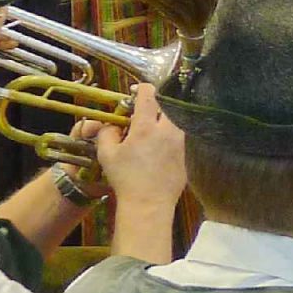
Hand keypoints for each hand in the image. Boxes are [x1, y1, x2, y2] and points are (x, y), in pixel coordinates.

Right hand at [92, 85, 187, 205]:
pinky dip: (168, 137)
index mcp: (146, 127)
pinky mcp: (185, 156)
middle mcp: (167, 131)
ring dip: (162, 121)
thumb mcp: (107, 154)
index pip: (149, 95)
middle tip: (142, 113)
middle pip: (166, 106)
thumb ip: (107, 133)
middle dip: (154, 105)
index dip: (142, 89)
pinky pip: (178, 139)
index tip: (135, 92)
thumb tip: (112, 124)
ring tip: (148, 132)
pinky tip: (156, 150)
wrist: (149, 203)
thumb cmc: (125, 179)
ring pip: (174, 122)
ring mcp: (180, 143)